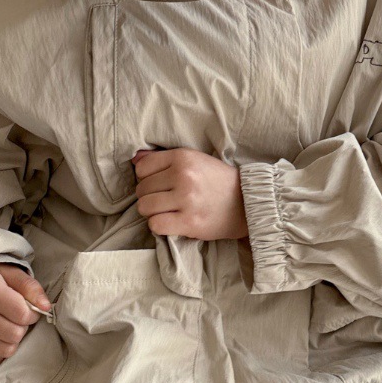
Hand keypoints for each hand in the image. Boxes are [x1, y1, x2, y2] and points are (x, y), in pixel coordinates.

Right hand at [0, 263, 51, 364]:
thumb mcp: (12, 274)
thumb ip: (31, 287)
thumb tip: (46, 308)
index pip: (22, 314)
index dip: (33, 314)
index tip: (29, 309)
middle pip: (15, 334)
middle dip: (23, 327)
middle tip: (17, 318)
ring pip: (7, 349)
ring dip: (14, 340)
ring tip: (8, 326)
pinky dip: (2, 349)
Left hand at [132, 147, 248, 240]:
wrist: (246, 203)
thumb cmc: (218, 181)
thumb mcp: (195, 160)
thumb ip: (164, 159)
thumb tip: (135, 159)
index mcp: (183, 157)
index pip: (142, 168)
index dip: (146, 178)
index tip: (159, 184)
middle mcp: (183, 176)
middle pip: (142, 189)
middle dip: (149, 196)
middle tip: (165, 200)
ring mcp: (186, 199)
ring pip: (145, 207)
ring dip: (152, 212)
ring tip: (166, 211)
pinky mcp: (189, 221)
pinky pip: (156, 224)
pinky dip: (158, 225)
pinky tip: (170, 222)